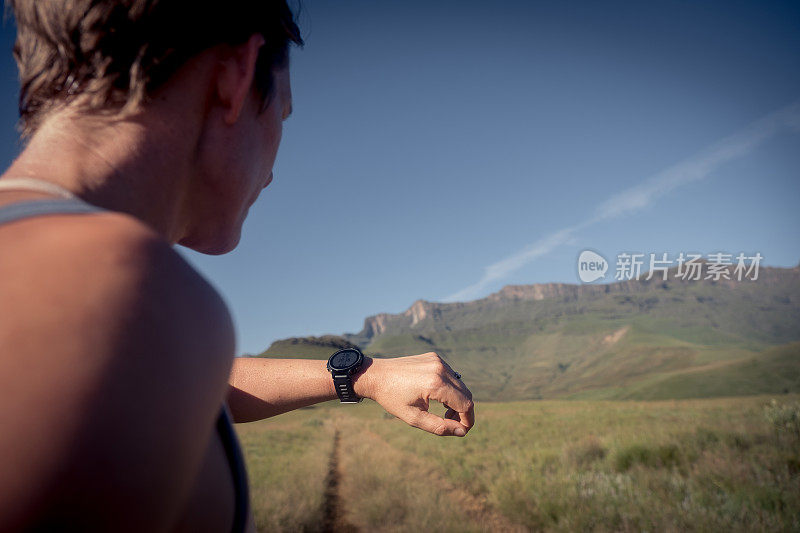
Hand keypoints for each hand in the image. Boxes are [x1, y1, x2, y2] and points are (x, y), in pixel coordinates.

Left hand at [354, 352, 474, 436]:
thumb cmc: (392, 398)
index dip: (468, 420)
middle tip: (450, 423)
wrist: (375, 375)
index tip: (462, 431)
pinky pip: (451, 376)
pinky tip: (438, 397)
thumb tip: (462, 431)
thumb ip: (439, 427)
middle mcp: (440, 369)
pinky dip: (451, 389)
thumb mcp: (414, 418)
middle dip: (463, 412)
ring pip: (460, 385)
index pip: (466, 404)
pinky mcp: (435, 357)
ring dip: (458, 400)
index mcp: (435, 384)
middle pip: (466, 394)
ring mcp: (438, 361)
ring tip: (444, 412)